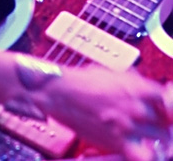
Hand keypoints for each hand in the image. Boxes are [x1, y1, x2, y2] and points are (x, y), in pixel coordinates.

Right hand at [47, 65, 172, 160]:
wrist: (62, 94)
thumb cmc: (81, 82)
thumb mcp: (110, 72)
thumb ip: (130, 80)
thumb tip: (139, 83)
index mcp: (136, 86)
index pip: (164, 97)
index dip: (163, 102)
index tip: (160, 106)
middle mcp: (137, 107)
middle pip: (165, 119)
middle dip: (160, 120)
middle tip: (154, 122)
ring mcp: (130, 126)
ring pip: (161, 137)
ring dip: (156, 136)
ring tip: (149, 136)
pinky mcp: (119, 142)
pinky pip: (145, 155)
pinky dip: (146, 153)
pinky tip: (142, 149)